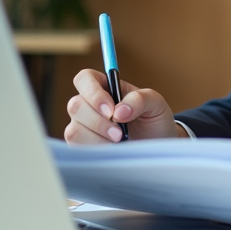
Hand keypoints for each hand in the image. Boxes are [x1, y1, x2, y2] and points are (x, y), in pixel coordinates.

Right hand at [64, 68, 181, 143]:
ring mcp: (83, 126)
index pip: (85, 79)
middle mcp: (89, 104)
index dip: (92, 93)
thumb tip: (119, 111)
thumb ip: (140, 99)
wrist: (156, 146)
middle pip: (75, 106)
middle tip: (119, 133)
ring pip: (74, 130)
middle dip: (98, 122)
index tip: (110, 110)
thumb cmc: (153, 120)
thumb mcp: (155, 103)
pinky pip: (77, 148)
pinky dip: (96, 151)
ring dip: (97, 139)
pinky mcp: (82, 145)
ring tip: (119, 142)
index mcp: (105, 86)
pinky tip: (111, 151)